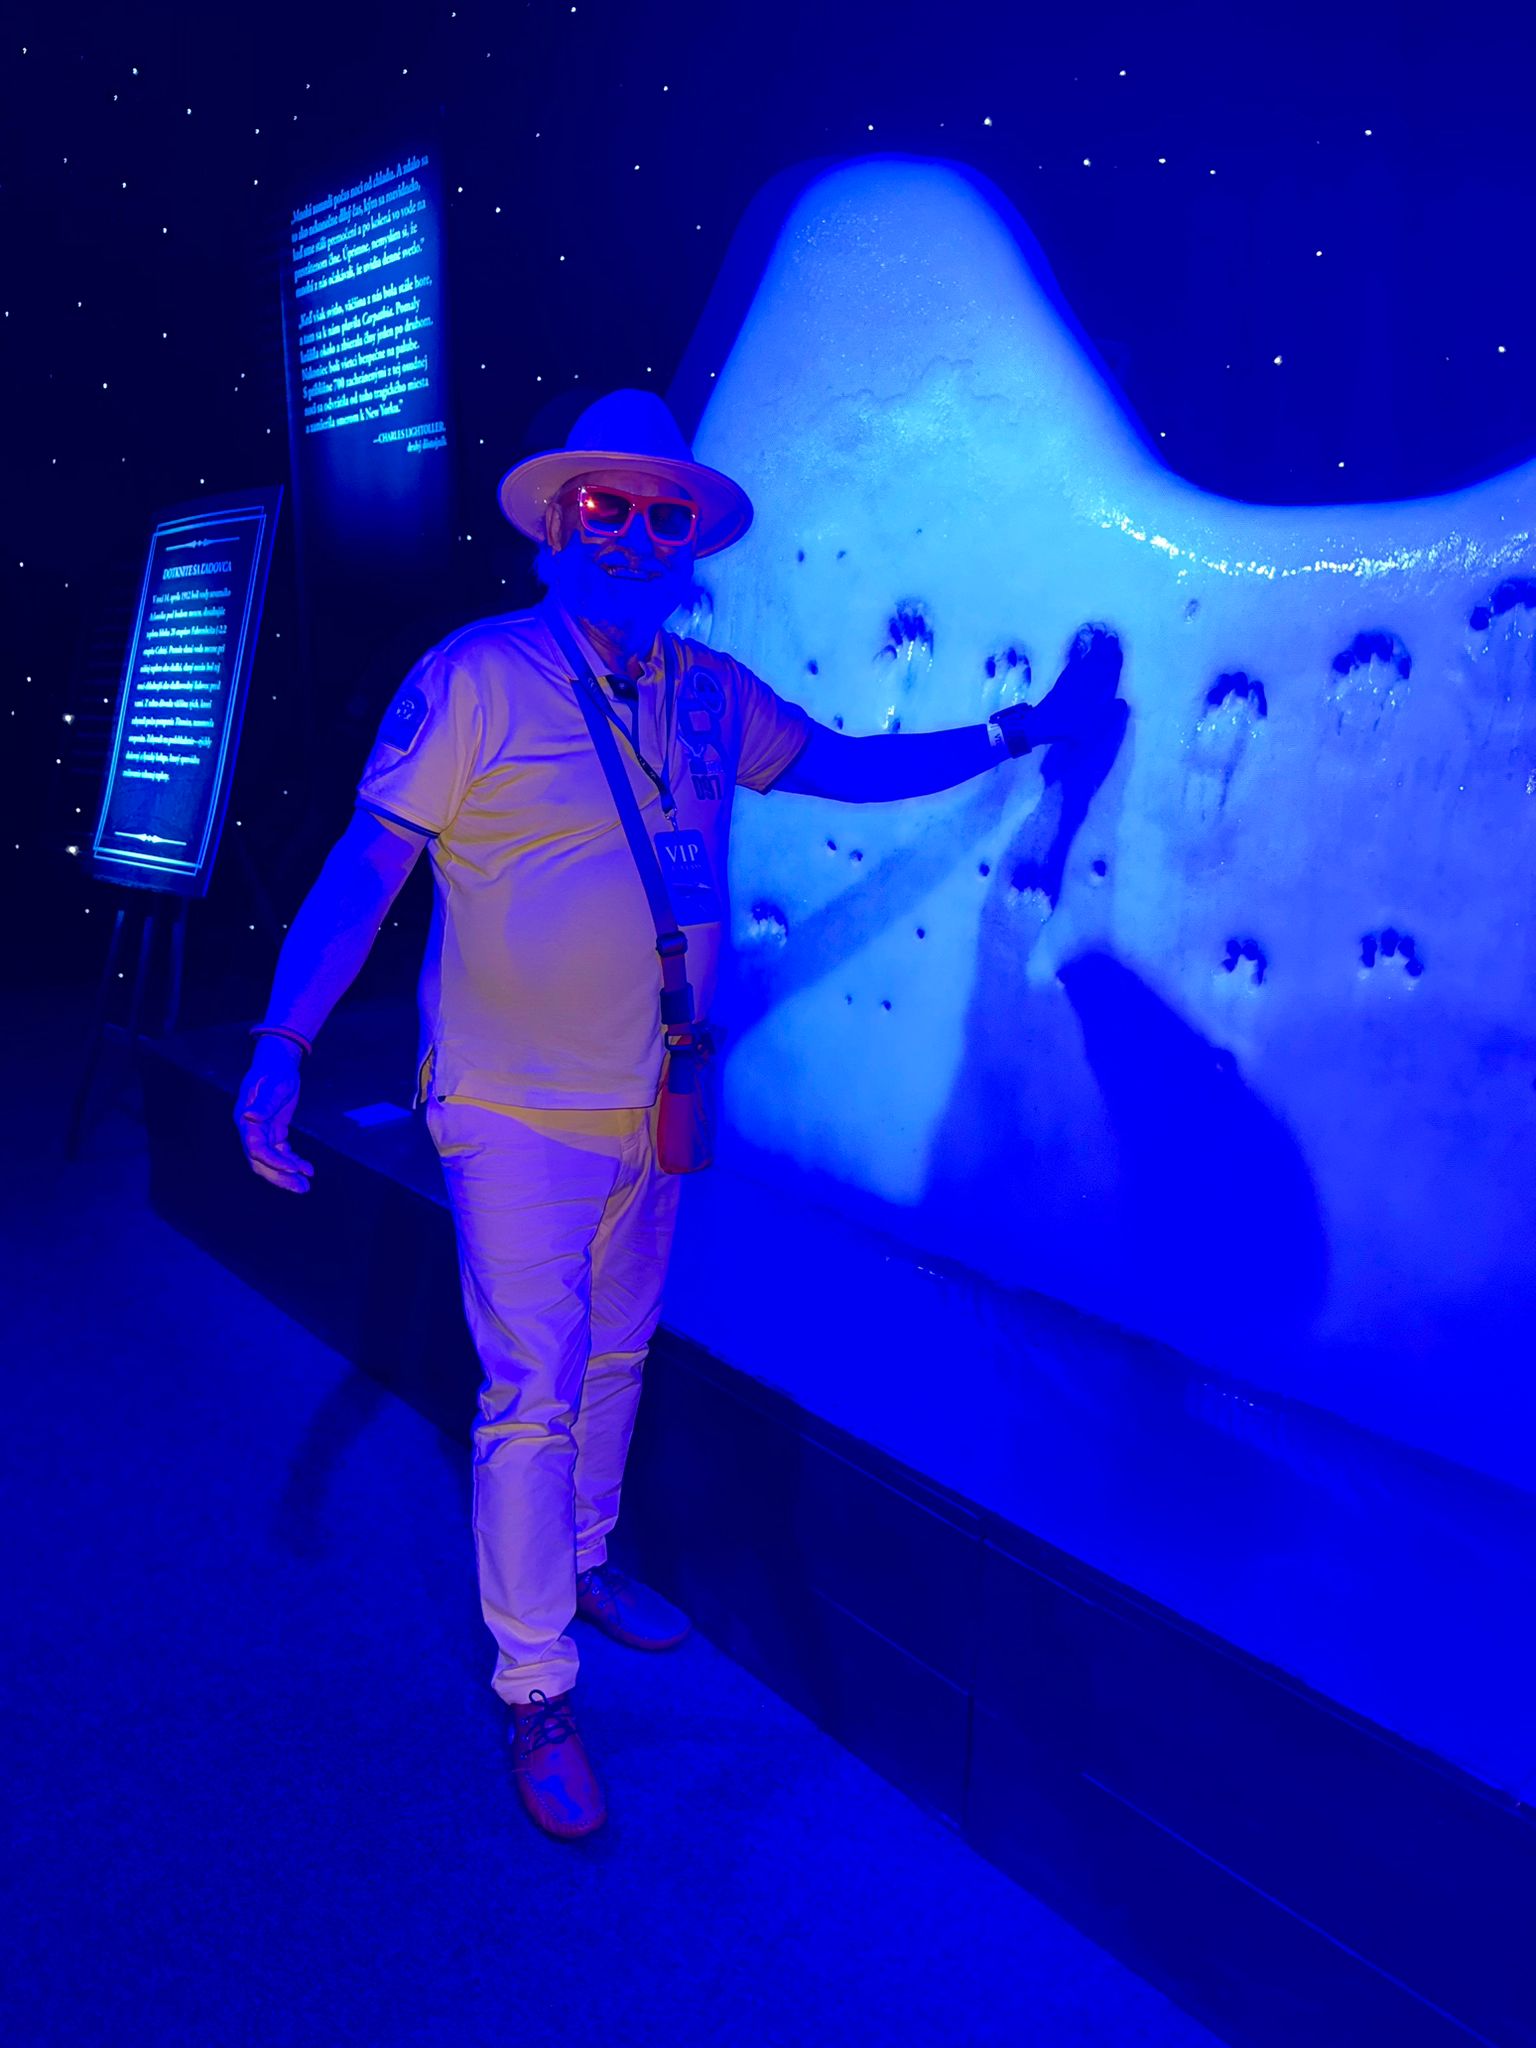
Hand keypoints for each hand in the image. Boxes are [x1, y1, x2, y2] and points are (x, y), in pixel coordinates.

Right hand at [233, 1036, 313, 1192]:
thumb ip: (264, 1102)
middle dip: (281, 1176)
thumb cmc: (275, 1071)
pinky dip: (292, 1161)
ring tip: (306, 1185)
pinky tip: (307, 1168)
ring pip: (271, 1161)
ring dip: (288, 1174)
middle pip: (261, 1162)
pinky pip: (280, 1152)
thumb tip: (249, 1117)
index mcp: (245, 1120)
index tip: (293, 1168)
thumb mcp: (274, 1085)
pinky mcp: (272, 1132)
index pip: (256, 1148)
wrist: (278, 1062)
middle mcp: (250, 1130)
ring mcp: (260, 1132)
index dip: (274, 1161)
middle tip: (302, 1188)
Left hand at [1018, 623, 1124, 745]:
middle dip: (1105, 649)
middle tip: (1110, 635)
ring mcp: (1072, 680)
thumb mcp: (1093, 725)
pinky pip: (1071, 665)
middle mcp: (1085, 682)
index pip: (1107, 673)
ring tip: (1098, 636)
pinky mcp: (1061, 681)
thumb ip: (1109, 713)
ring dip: (1093, 648)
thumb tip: (1122, 702)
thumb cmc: (1069, 726)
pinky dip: (1076, 655)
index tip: (1119, 648)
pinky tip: (1079, 649)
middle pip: (1097, 662)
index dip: (1114, 661)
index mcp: (1094, 692)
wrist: (1042, 723)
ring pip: (1086, 661)